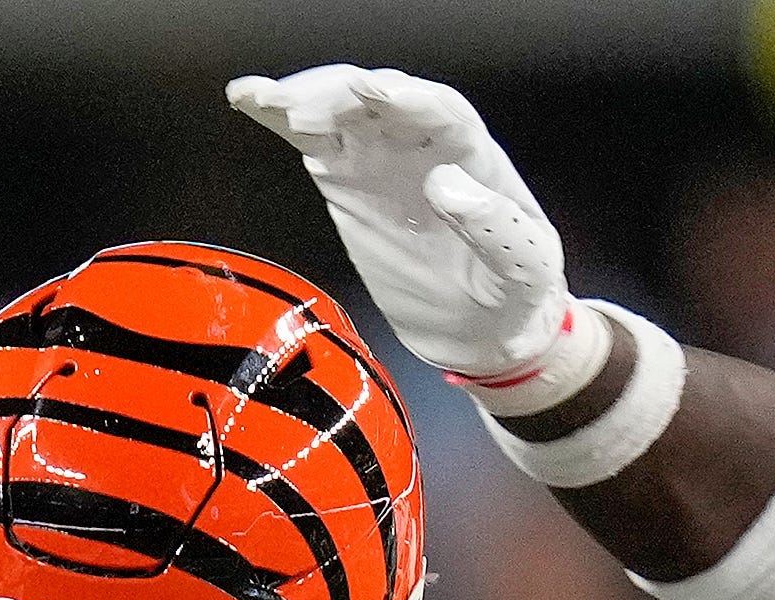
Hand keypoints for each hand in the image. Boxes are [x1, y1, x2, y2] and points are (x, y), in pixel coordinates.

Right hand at [227, 65, 578, 384]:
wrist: (487, 332)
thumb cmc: (516, 292)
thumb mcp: (524, 266)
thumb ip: (494, 226)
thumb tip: (443, 182)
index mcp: (473, 155)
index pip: (441, 111)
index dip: (409, 99)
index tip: (377, 93)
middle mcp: (422, 144)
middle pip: (379, 100)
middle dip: (343, 94)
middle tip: (307, 105)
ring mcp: (381, 160)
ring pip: (339, 112)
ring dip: (305, 99)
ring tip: (271, 102)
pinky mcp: (347, 183)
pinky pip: (311, 141)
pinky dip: (280, 118)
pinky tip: (250, 99)